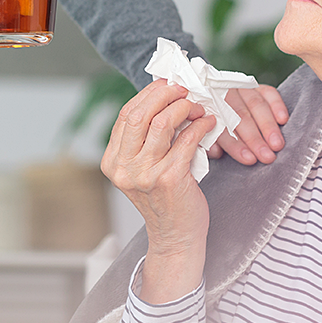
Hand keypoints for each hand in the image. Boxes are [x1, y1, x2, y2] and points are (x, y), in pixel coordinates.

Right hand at [102, 79, 216, 303]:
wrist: (175, 237)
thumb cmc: (164, 200)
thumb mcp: (143, 169)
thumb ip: (145, 140)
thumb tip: (164, 99)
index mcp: (112, 161)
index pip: (127, 115)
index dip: (148, 94)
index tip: (167, 85)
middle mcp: (124, 167)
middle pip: (141, 114)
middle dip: (165, 95)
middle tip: (185, 90)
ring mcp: (145, 174)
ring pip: (162, 123)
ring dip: (185, 109)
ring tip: (198, 108)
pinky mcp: (169, 179)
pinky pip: (186, 140)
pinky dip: (200, 126)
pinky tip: (208, 124)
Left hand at [208, 85, 288, 164]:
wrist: (213, 100)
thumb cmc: (212, 127)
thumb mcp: (206, 137)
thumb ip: (210, 143)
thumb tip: (217, 152)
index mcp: (207, 111)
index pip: (222, 130)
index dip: (236, 145)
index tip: (249, 159)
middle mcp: (223, 96)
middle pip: (240, 117)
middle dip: (255, 138)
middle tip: (267, 156)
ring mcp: (240, 90)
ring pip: (256, 105)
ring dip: (268, 126)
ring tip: (277, 144)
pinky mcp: (256, 87)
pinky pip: (268, 92)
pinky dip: (277, 105)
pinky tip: (283, 120)